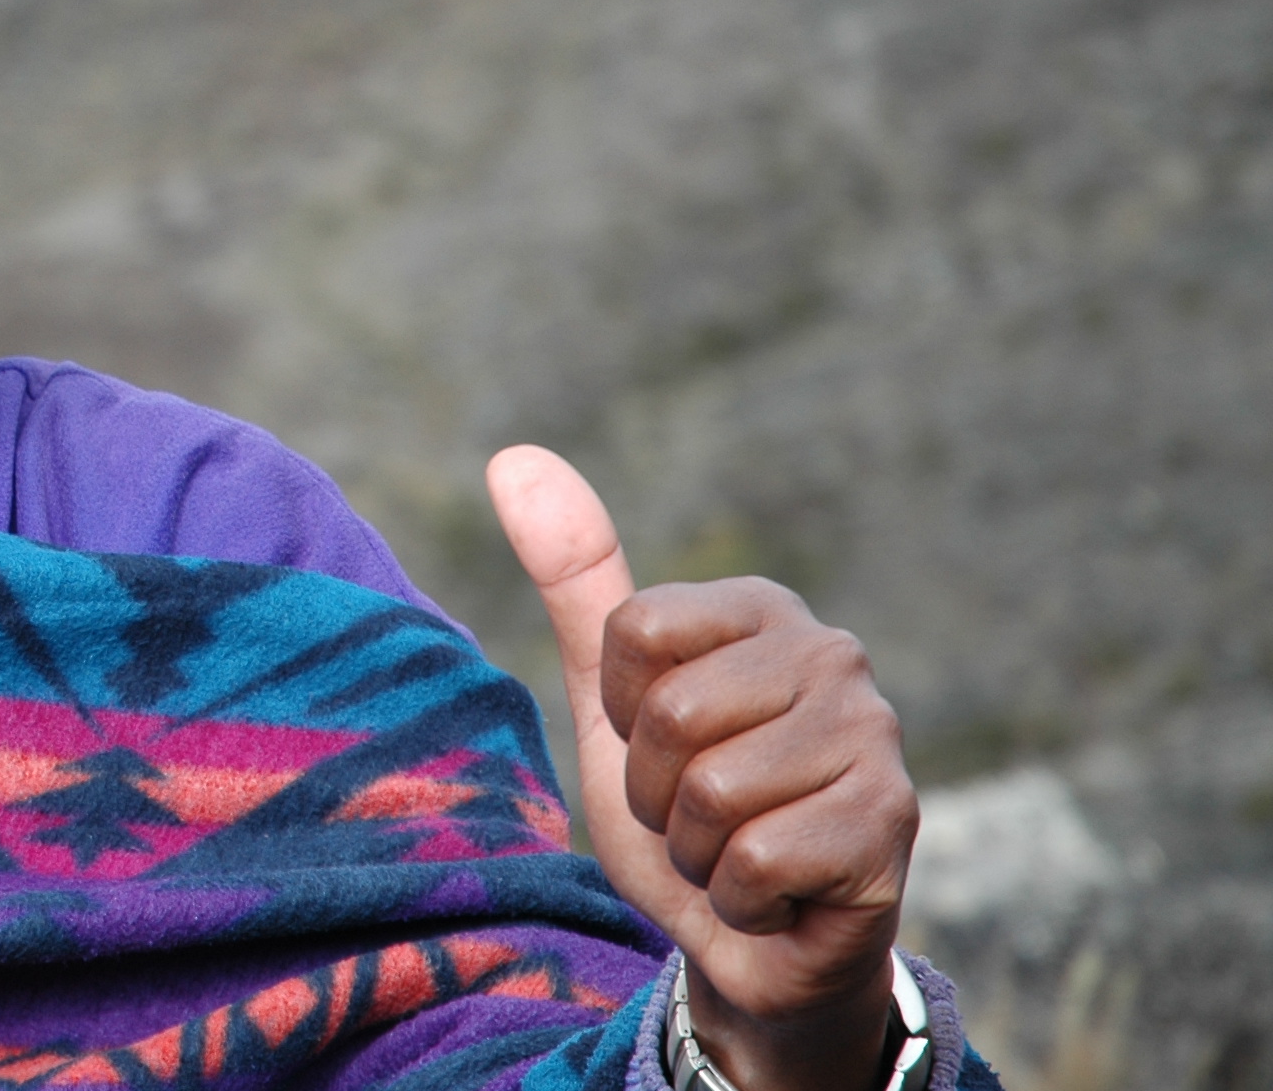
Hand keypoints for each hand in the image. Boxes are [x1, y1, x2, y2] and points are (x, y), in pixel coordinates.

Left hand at [488, 448, 914, 1090]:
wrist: (751, 945)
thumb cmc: (681, 810)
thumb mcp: (611, 698)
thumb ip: (574, 580)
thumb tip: (512, 457)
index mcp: (764, 609)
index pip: (632, 634)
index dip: (623, 712)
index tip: (662, 746)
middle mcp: (833, 655)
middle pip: (670, 716)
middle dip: (657, 792)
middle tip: (700, 816)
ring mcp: (874, 737)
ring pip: (712, 793)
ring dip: (698, 850)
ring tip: (738, 852)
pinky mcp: (890, 824)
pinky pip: (755, 861)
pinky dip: (740, 898)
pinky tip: (777, 896)